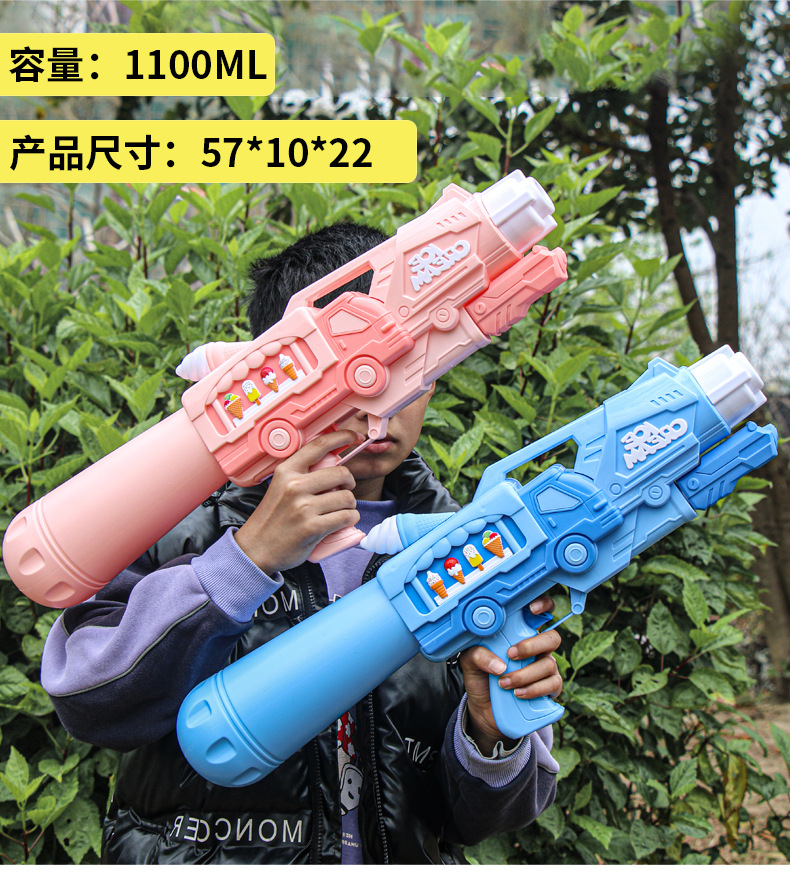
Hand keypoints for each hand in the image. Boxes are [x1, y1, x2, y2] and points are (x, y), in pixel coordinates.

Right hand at [235, 429, 363, 575]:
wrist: (256, 548)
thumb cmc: (272, 518)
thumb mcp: (280, 487)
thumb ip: (302, 474)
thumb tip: (334, 464)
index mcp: (286, 471)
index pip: (319, 445)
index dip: (342, 436)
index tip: (355, 437)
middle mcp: (294, 486)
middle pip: (342, 473)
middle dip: (349, 483)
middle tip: (343, 491)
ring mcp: (303, 507)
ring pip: (347, 498)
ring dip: (349, 506)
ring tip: (338, 511)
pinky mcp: (312, 528)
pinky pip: (346, 517)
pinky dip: (350, 519)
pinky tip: (341, 521)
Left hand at [458, 595, 561, 755]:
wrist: (484, 709)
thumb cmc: (481, 676)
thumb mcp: (470, 662)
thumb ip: (478, 654)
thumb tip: (498, 665)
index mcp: (521, 633)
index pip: (541, 612)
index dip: (543, 605)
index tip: (532, 609)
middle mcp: (538, 647)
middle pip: (553, 638)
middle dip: (532, 646)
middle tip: (511, 654)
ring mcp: (546, 667)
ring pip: (549, 664)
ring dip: (525, 674)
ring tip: (504, 683)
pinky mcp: (550, 688)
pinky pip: (552, 685)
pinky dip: (534, 690)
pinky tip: (518, 693)